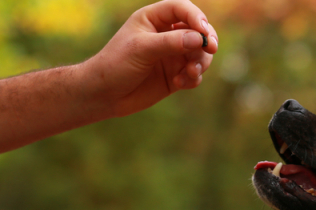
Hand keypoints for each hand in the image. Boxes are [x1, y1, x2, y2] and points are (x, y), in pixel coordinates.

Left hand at [82, 0, 218, 117]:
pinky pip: (195, 73)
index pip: (182, 9)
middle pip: (198, 30)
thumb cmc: (116, 64)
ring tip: (189, 73)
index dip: (196, 18)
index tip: (204, 33)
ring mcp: (172, 56)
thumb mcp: (142, 49)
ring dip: (200, 62)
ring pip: (200, 53)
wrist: (105, 95)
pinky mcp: (176, 75)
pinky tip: (179, 83)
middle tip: (210, 50)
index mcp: (154, 19)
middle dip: (206, 40)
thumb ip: (171, 42)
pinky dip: (193, 78)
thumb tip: (200, 39)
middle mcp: (166, 34)